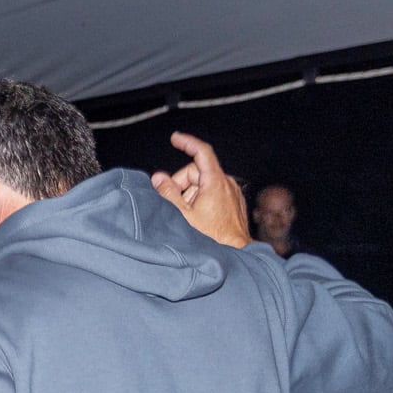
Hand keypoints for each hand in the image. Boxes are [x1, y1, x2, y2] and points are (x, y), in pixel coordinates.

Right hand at [150, 132, 250, 247]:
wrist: (234, 253)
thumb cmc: (210, 237)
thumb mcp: (182, 215)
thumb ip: (168, 194)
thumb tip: (158, 178)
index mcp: (215, 182)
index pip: (202, 152)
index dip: (187, 142)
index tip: (175, 138)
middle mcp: (226, 183)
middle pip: (196, 172)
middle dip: (181, 185)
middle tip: (174, 204)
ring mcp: (231, 192)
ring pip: (202, 184)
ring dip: (189, 195)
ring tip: (187, 216)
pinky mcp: (233, 201)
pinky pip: (212, 193)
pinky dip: (200, 200)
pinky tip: (197, 217)